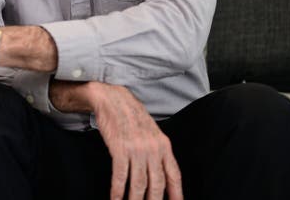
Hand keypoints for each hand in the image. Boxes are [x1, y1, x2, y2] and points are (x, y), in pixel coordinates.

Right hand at [78, 83, 182, 199]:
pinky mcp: (120, 149)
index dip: (177, 194)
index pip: (174, 175)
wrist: (113, 99)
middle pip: (157, 184)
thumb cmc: (131, 115)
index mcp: (164, 145)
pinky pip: (120, 175)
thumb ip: (157, 150)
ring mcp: (137, 150)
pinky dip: (118, 191)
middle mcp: (153, 149)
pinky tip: (115, 199)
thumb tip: (159, 170)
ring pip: (139, 183)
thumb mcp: (152, 131)